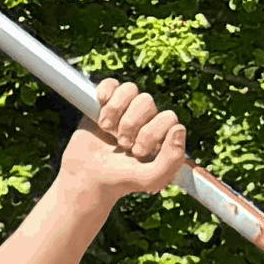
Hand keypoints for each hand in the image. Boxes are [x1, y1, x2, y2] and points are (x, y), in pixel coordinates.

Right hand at [58, 80, 189, 212]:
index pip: (168, 118)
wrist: (85, 177)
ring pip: (130, 89)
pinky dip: (105, 93)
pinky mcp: (104, 103)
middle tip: (121, 144)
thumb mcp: (151, 179)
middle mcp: (146, 120)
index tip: (138, 152)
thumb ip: (172, 159)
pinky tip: (99, 108)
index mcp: (162, 137)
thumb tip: (178, 128)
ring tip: (107, 129)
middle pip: (147, 101)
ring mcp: (125, 110)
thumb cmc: (119, 180)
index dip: (152, 132)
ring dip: (114, 111)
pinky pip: (111, 83)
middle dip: (130, 124)